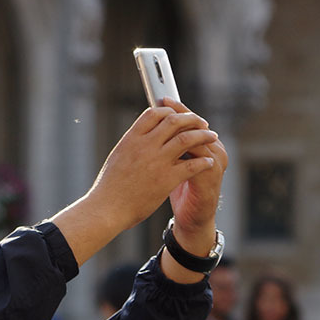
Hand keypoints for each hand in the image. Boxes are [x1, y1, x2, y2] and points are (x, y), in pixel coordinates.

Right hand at [52, 103, 220, 265]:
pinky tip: (209, 162)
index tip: (179, 114)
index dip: (170, 110)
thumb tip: (141, 136)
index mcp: (132, 139)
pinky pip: (192, 165)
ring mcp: (157, 161)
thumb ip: (132, 144)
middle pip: (174, 121)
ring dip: (203, 135)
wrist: (107, 208)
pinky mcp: (166, 179)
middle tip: (202, 123)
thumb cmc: (109, 187)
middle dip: (192, 119)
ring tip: (212, 136)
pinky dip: (203, 162)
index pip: (155, 113)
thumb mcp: (117, 157)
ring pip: (187, 138)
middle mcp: (145, 145)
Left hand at [160, 97, 227, 255]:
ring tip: (167, 119)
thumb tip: (155, 124)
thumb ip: (169, 147)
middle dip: (180, 112)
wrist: (194, 219)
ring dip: (183, 127)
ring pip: (200, 138)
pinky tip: (170, 144)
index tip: (162, 97)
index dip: (178, 108)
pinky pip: (199, 159)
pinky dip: (185, 150)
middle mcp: (215, 152)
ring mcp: (215, 164)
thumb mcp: (174, 166)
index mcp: (207, 146)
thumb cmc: (182, 190)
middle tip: (164, 101)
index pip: (192, 120)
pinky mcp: (210, 178)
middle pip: (197, 124)